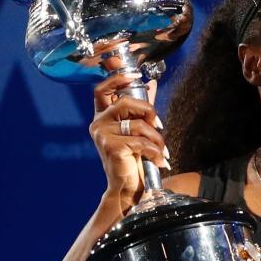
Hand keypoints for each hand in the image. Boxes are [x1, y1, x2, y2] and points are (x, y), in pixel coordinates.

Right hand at [89, 71, 168, 208]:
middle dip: (148, 111)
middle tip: (158, 126)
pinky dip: (154, 151)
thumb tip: (151, 83)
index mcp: (103, 116)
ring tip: (161, 150)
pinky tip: (158, 160)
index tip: (134, 74)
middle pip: (125, 102)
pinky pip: (140, 141)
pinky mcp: (110, 146)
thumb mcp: (138, 129)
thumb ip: (142, 107)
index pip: (102, 90)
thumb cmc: (132, 158)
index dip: (116, 78)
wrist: (127, 186)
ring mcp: (102, 134)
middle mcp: (98, 123)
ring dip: (156, 138)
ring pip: (137, 124)